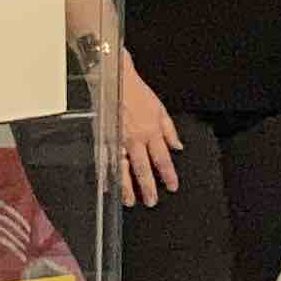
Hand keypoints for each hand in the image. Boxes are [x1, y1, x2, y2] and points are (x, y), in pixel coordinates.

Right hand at [114, 56, 181, 208]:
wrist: (115, 79)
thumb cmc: (137, 93)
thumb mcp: (160, 108)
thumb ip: (169, 130)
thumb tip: (178, 147)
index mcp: (151, 131)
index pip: (162, 158)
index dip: (168, 174)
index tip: (173, 187)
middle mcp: (135, 139)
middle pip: (143, 168)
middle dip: (148, 186)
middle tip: (152, 202)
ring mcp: (117, 139)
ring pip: (123, 168)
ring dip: (127, 186)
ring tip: (131, 201)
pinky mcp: (103, 138)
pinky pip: (105, 160)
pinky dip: (107, 174)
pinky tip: (109, 187)